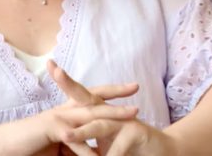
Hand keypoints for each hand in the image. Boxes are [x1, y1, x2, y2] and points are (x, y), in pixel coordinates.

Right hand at [8, 101, 136, 155]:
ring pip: (91, 114)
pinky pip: (76, 139)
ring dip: (113, 114)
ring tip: (133, 114)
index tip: (129, 89)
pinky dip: (89, 150)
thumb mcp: (58, 146)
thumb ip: (74, 145)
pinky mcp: (52, 129)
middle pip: (95, 98)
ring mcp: (58, 117)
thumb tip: (92, 151)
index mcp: (66, 112)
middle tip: (137, 88)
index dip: (109, 93)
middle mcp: (63, 110)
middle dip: (117, 94)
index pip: (91, 98)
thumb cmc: (28, 147)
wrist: (1, 146)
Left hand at [48, 61, 176, 155]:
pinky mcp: (136, 133)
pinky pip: (119, 146)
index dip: (65, 81)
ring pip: (100, 124)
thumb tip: (63, 140)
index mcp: (100, 112)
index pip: (80, 95)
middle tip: (56, 72)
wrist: (162, 152)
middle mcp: (111, 112)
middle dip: (70, 84)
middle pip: (87, 96)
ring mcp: (125, 120)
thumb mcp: (104, 143)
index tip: (49, 64)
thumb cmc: (129, 148)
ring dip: (82, 132)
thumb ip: (87, 139)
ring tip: (66, 136)